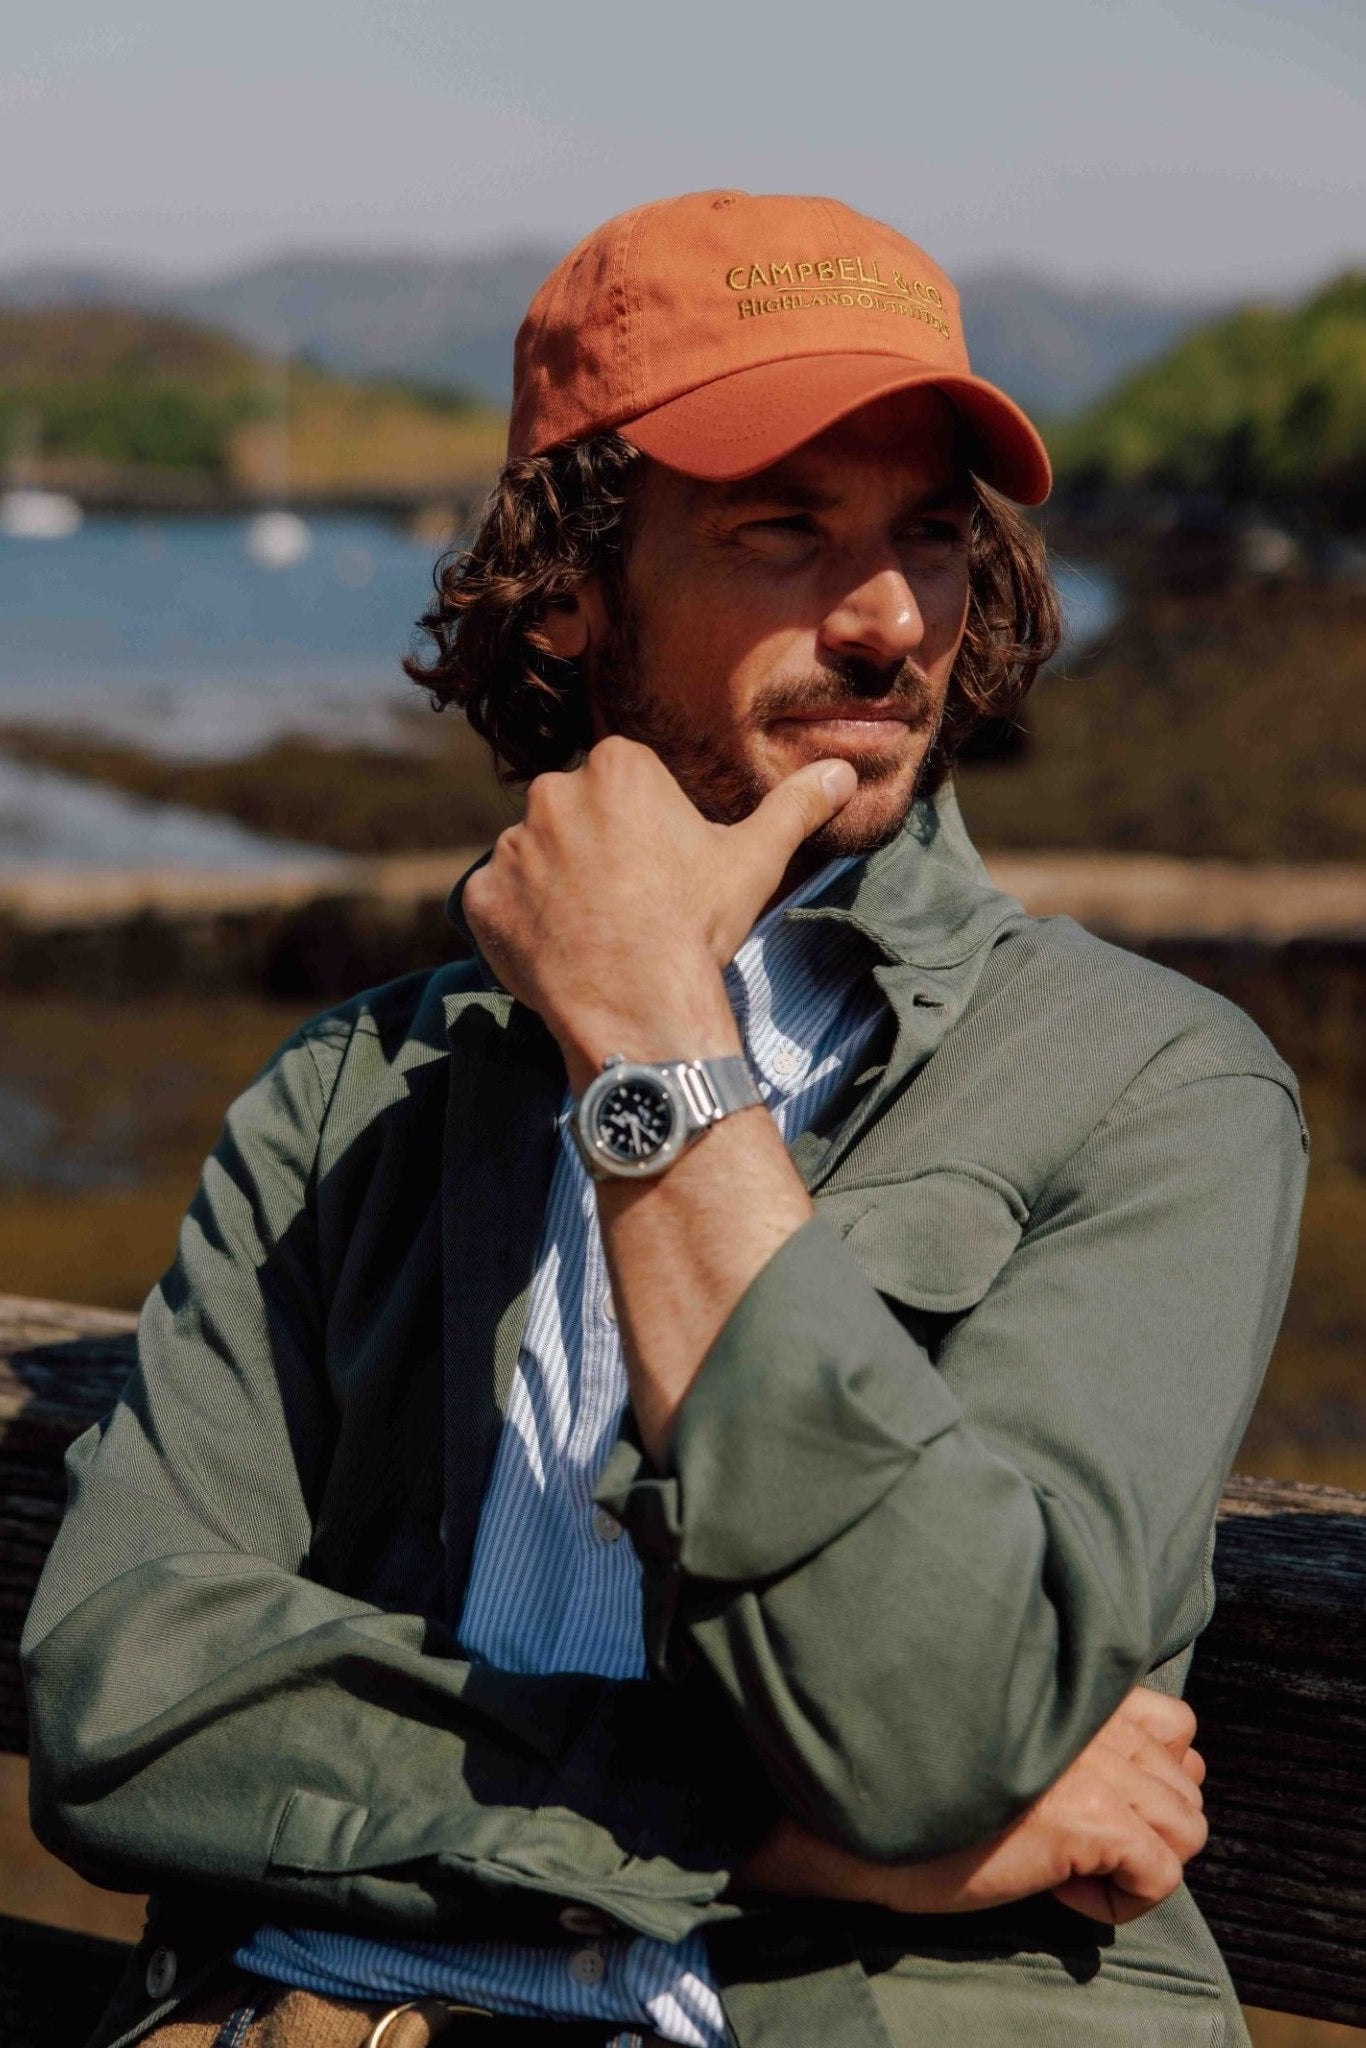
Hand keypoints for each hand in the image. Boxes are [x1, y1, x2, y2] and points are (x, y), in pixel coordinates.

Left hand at [460, 737, 856, 1091]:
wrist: (639, 1003)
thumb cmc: (695, 925)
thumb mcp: (754, 860)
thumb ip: (795, 807)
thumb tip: (842, 771)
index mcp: (617, 767)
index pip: (625, 783)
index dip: (645, 828)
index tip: (660, 868)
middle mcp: (552, 792)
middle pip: (575, 814)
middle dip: (596, 850)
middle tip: (630, 902)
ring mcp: (510, 846)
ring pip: (536, 858)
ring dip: (557, 887)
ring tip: (596, 932)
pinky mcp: (481, 898)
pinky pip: (499, 903)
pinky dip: (522, 924)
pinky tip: (561, 953)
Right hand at [738, 1686, 1206, 1927]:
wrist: (862, 1814)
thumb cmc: (921, 1778)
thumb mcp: (1007, 1738)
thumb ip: (1069, 1735)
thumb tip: (1143, 1771)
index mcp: (1073, 1688)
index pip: (1174, 1724)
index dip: (1150, 1776)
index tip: (1093, 1809)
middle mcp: (1093, 1717)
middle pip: (1188, 1781)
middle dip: (1149, 1825)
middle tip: (1084, 1844)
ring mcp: (1095, 1766)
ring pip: (1188, 1827)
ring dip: (1142, 1860)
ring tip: (1075, 1866)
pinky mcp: (1088, 1819)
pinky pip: (1161, 1872)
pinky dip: (1127, 1898)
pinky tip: (1066, 1889)